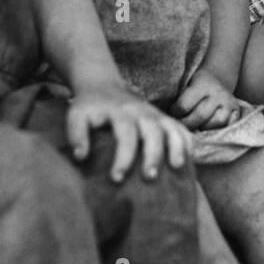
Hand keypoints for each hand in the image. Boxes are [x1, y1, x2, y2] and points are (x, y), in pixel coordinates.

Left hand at [66, 80, 189, 181]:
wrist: (103, 85)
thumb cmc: (89, 108)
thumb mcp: (77, 116)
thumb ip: (76, 134)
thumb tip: (80, 157)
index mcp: (120, 112)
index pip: (125, 135)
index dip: (122, 157)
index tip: (116, 178)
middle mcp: (141, 111)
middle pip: (153, 132)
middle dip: (153, 155)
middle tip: (149, 178)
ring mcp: (156, 114)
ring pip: (172, 128)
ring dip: (176, 148)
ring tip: (177, 168)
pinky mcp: (164, 118)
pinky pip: (181, 129)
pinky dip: (186, 144)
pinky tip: (187, 162)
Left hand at [173, 69, 240, 131]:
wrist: (216, 79)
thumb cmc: (195, 85)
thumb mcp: (185, 84)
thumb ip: (179, 99)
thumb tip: (169, 120)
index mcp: (202, 83)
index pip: (184, 105)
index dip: (175, 112)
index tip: (172, 113)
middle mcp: (218, 92)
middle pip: (200, 116)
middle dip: (187, 124)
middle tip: (180, 125)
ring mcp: (229, 102)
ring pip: (214, 124)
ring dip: (202, 128)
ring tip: (195, 126)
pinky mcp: (237, 111)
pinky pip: (226, 127)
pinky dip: (215, 130)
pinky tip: (207, 127)